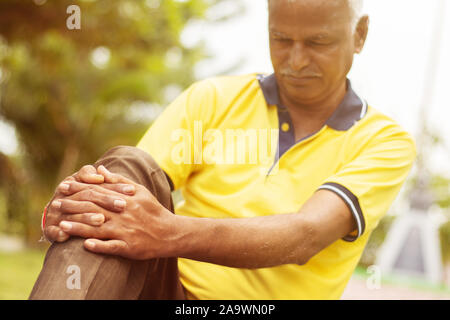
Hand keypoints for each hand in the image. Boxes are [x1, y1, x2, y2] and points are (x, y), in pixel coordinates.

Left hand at [57, 167, 176, 259]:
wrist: (170, 232)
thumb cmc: (152, 210)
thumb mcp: (139, 191)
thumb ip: (118, 180)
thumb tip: (100, 169)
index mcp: (125, 199)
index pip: (98, 192)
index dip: (79, 189)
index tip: (64, 186)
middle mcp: (124, 214)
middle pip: (95, 208)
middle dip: (74, 206)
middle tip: (55, 204)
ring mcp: (126, 231)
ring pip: (99, 228)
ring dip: (79, 227)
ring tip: (62, 225)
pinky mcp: (129, 247)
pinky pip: (112, 247)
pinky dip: (100, 246)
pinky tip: (85, 245)